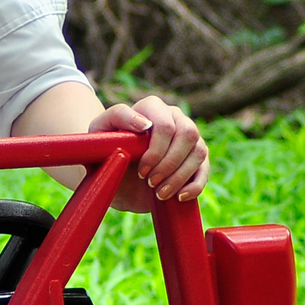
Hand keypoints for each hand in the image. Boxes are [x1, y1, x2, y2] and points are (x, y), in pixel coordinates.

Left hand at [87, 96, 208, 211]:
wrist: (114, 177)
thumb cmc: (104, 152)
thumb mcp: (99, 135)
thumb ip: (117, 119)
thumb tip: (144, 124)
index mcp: (151, 107)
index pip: (165, 124)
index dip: (155, 151)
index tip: (140, 170)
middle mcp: (174, 116)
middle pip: (187, 134)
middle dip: (169, 164)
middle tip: (149, 182)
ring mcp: (188, 137)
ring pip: (198, 151)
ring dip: (179, 176)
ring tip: (159, 193)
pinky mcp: (196, 158)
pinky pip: (205, 168)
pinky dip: (195, 185)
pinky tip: (179, 196)